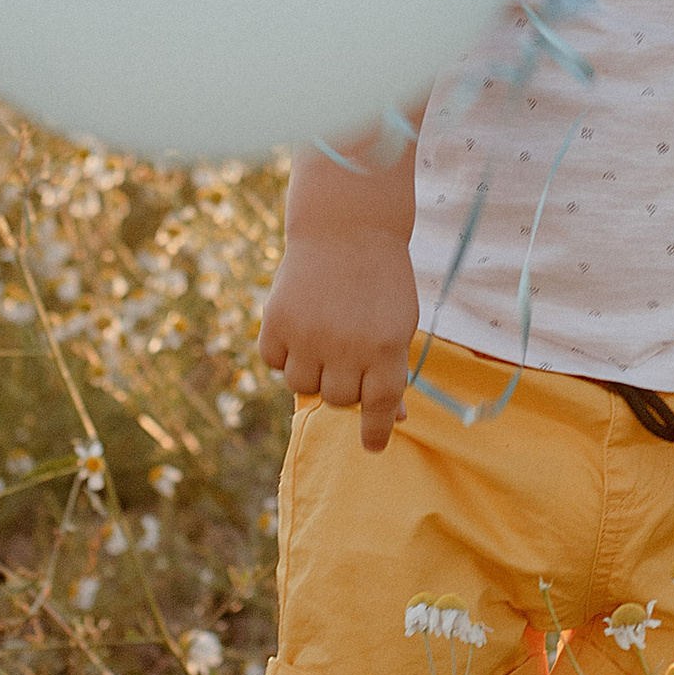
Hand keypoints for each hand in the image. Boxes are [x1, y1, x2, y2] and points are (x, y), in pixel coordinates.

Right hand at [257, 235, 419, 452]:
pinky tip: (298, 325)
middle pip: (337, 399)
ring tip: (321, 336)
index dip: (374, 430)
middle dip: (342, 384)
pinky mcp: (277, 323)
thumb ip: (392, 370)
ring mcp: (309, 336)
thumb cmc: (379, 280)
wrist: (346, 227)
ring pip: (302, 386)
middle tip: (345, 353)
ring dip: (312, 371)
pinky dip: (284, 354)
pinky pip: (274, 363)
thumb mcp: (399, 322)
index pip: (379, 406)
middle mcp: (346, 347)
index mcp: (386, 348)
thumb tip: (394, 419)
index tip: (372, 446)